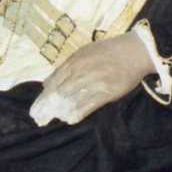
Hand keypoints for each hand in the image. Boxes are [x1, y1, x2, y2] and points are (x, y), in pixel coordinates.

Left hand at [29, 32, 152, 126]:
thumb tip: (46, 83)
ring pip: (72, 98)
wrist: (134, 52)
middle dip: (49, 105)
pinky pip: (89, 105)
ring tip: (56, 118)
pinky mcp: (107, 91)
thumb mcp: (83, 53)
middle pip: (60, 91)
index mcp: (75, 60)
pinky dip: (78, 113)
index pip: (54, 80)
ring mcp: (94, 81)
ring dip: (62, 110)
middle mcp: (82, 70)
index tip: (37, 106)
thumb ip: (65, 67)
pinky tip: (71, 119)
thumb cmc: (108, 53)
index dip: (44, 95)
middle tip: (42, 117)